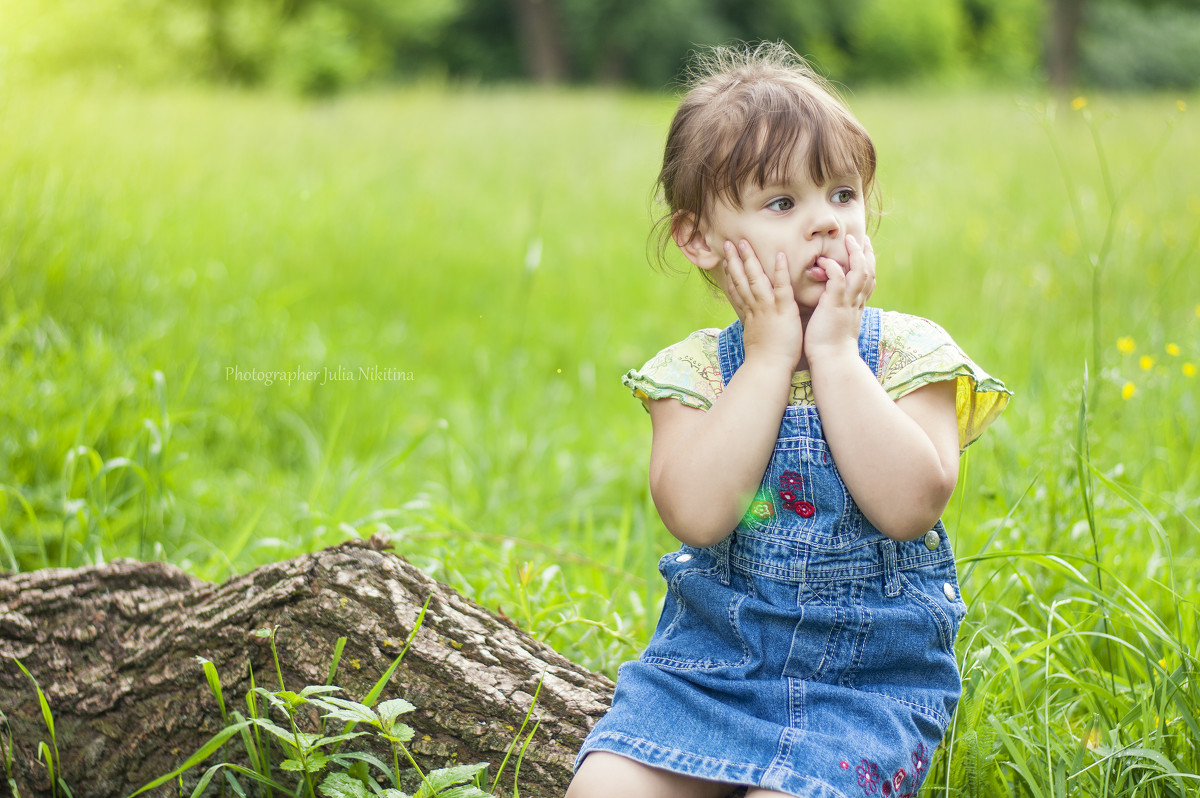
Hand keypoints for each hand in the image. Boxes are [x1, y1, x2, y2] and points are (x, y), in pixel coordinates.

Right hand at [721, 239, 803, 371]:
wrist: (768, 368)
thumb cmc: (764, 360)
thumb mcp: (755, 341)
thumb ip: (755, 329)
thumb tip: (752, 328)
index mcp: (749, 315)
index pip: (737, 291)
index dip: (731, 275)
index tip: (726, 261)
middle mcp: (755, 308)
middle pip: (741, 280)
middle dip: (734, 260)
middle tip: (729, 242)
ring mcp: (767, 308)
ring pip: (755, 279)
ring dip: (749, 259)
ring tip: (744, 242)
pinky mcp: (783, 310)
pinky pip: (782, 287)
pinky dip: (780, 271)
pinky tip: (780, 255)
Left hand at [804, 234, 875, 363]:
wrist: (832, 361)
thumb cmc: (830, 347)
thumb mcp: (837, 325)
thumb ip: (837, 312)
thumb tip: (830, 305)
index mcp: (857, 307)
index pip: (868, 281)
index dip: (868, 264)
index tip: (864, 251)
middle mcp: (856, 302)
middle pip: (870, 271)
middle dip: (867, 253)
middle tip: (861, 238)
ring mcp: (848, 302)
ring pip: (860, 271)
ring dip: (855, 253)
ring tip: (850, 240)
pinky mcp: (835, 304)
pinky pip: (838, 278)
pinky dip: (833, 267)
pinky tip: (824, 260)